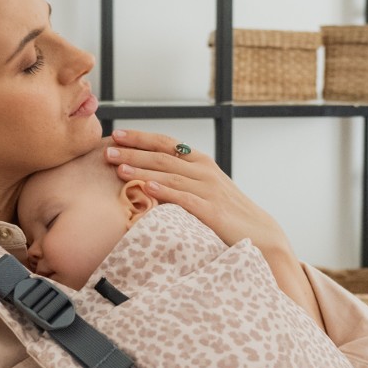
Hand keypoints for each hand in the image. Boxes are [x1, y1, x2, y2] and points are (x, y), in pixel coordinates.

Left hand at [104, 128, 289, 255]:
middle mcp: (204, 171)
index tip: (117, 134)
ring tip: (118, 168)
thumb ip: (182, 182)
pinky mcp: (211, 210)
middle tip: (107, 149)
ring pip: (169, 175)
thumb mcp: (205, 191)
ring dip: (142, 170)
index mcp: (201, 163)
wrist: (260, 233)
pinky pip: (183, 198)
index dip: (141, 138)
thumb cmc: (228, 215)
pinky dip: (164, 191)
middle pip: (163, 157)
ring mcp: (208, 189)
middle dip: (133, 152)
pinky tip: (146, 188)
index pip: (166, 144)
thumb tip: (150, 180)